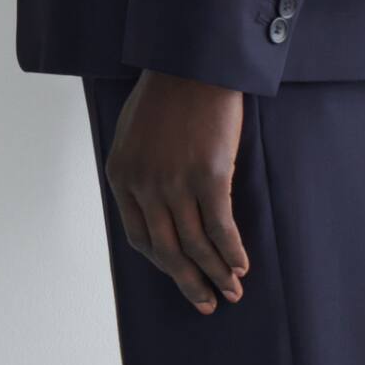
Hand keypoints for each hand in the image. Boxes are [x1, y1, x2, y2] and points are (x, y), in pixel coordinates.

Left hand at [105, 71, 249, 313]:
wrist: (193, 61)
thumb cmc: (167, 93)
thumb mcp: (133, 133)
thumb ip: (139, 170)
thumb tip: (157, 208)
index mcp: (122, 177)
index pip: (140, 239)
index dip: (164, 264)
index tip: (182, 277)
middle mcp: (144, 186)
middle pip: (168, 251)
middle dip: (189, 283)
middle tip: (207, 303)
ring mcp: (176, 183)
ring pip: (196, 246)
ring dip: (216, 274)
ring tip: (232, 292)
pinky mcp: (210, 176)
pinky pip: (221, 228)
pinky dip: (232, 252)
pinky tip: (242, 265)